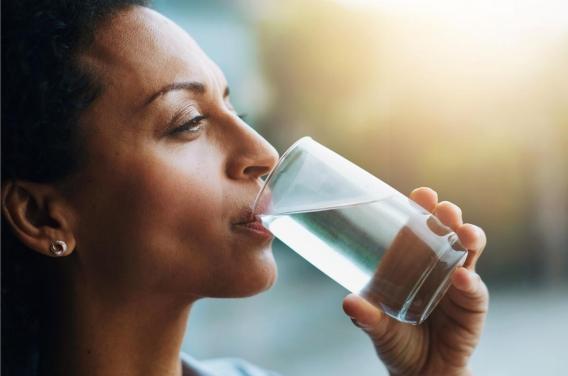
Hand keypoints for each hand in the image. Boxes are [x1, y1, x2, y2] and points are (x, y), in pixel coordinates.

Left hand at [343, 187, 487, 375]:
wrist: (422, 372)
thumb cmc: (396, 341)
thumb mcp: (377, 327)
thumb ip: (365, 317)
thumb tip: (349, 302)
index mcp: (411, 262)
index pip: (418, 227)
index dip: (421, 208)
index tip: (421, 193)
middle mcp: (437, 265)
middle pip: (447, 231)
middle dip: (448, 216)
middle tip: (444, 209)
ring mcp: (458, 283)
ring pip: (468, 252)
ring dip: (468, 239)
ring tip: (464, 234)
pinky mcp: (472, 305)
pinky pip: (475, 290)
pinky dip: (470, 283)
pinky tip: (463, 279)